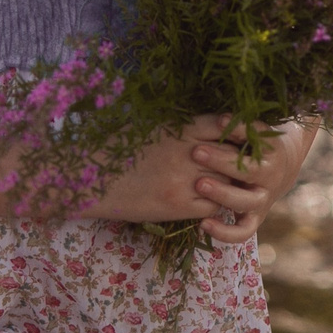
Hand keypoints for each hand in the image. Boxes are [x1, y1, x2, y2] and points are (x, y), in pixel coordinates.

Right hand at [66, 116, 243, 223]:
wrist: (89, 176)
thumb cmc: (117, 147)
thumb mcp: (152, 125)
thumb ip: (182, 127)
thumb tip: (208, 130)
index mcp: (181, 128)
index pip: (224, 125)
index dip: (235, 133)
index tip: (238, 139)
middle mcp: (188, 152)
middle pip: (232, 156)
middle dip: (237, 161)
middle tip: (242, 166)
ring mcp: (185, 180)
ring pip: (226, 184)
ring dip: (228, 186)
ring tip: (227, 187)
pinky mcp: (177, 206)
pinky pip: (211, 207)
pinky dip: (213, 205)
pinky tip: (206, 202)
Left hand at [186, 117, 315, 244]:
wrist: (280, 170)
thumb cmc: (257, 146)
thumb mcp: (254, 133)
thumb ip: (240, 127)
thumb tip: (221, 120)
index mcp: (272, 155)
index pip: (257, 142)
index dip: (238, 131)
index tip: (218, 122)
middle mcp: (270, 180)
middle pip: (249, 173)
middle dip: (222, 162)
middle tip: (196, 152)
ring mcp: (262, 201)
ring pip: (244, 202)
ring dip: (222, 194)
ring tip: (199, 184)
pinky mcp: (254, 219)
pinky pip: (242, 232)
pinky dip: (225, 232)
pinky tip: (203, 224)